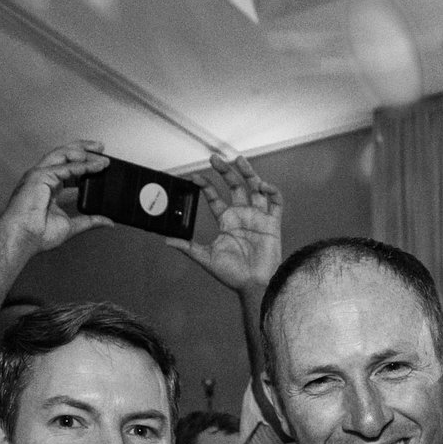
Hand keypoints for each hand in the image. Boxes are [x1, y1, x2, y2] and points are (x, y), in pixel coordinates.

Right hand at [0, 141, 112, 257]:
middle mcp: (43, 179)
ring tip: (100, 152)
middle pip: (64, 156)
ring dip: (83, 152)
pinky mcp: (39, 176)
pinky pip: (64, 166)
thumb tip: (108, 221)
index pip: (67, 170)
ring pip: (63, 154)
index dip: (84, 165)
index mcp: (48, 188)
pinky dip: (81, 165)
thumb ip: (90, 221)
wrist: (23, 238)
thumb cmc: (36, 235)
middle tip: (101, 148)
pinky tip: (95, 165)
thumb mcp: (71, 225)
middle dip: (83, 149)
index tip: (101, 164)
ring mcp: (39, 175)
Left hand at [169, 154, 281, 294]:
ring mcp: (257, 218)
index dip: (206, 185)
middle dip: (225, 171)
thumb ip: (188, 247)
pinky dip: (272, 192)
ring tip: (239, 160)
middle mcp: (242, 215)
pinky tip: (262, 186)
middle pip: (235, 186)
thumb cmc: (232, 274)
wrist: (253, 285)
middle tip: (215, 159)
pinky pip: (276, 203)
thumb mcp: (206, 258)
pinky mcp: (272, 223)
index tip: (194, 177)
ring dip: (249, 173)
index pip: (215, 197)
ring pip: (255, 189)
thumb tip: (167, 240)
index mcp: (226, 221)